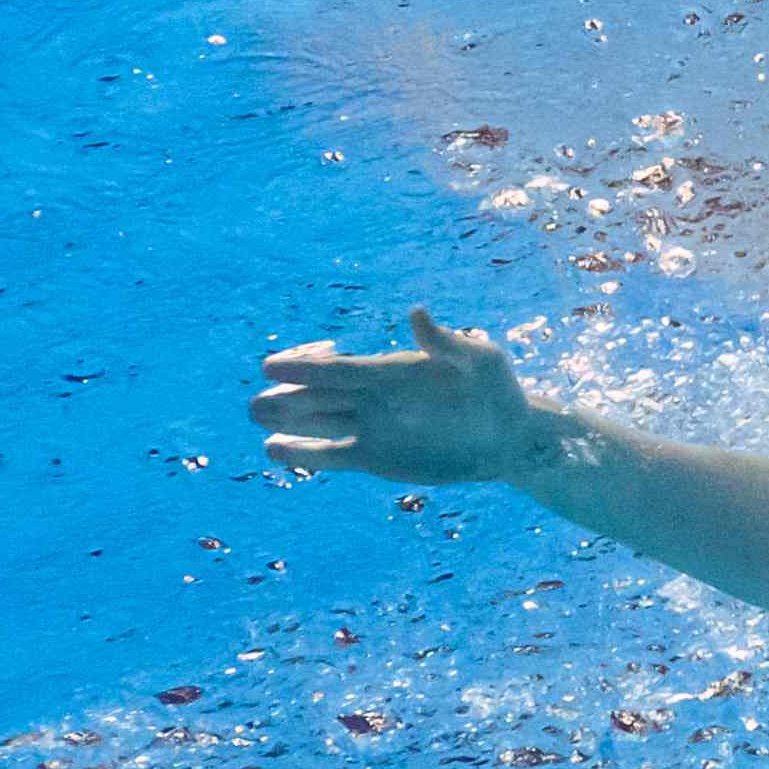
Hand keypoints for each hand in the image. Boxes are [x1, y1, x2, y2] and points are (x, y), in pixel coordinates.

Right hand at [256, 310, 557, 489]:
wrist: (508, 438)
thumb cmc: (499, 390)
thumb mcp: (481, 362)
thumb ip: (446, 342)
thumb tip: (416, 312)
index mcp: (393, 371)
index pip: (341, 369)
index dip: (306, 368)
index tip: (270, 367)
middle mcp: (373, 397)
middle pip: (317, 393)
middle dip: (288, 393)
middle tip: (265, 398)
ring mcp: (369, 426)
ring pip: (314, 421)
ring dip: (286, 419)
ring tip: (260, 414)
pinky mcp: (372, 456)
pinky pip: (329, 454)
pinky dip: (303, 453)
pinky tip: (275, 449)